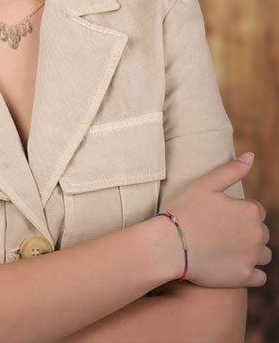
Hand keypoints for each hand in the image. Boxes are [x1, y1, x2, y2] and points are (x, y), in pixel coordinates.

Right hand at [164, 152, 270, 287]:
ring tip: (225, 248)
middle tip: (219, 232)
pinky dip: (250, 272)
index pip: (255, 210)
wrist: (170, 245)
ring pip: (263, 254)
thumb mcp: (205, 184)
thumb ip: (231, 170)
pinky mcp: (245, 277)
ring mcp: (252, 257)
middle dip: (246, 231)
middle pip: (261, 232)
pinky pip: (259, 276)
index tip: (218, 215)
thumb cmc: (185, 211)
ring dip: (251, 252)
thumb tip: (252, 156)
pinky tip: (231, 265)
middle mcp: (258, 234)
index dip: (237, 211)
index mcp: (250, 211)